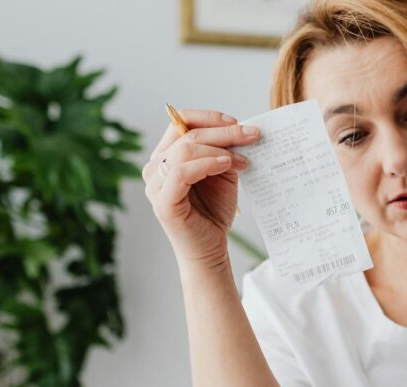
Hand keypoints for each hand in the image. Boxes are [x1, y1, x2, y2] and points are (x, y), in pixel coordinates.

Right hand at [142, 109, 259, 270]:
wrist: (211, 248)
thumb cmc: (214, 211)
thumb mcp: (222, 173)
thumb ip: (224, 150)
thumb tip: (241, 129)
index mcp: (166, 156)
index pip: (180, 122)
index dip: (208, 117)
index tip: (236, 122)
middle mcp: (155, 167)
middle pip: (186, 134)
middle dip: (223, 132)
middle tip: (252, 135)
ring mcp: (156, 185)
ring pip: (184, 150)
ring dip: (218, 149)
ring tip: (242, 159)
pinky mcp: (163, 202)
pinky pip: (181, 172)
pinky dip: (207, 164)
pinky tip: (226, 164)